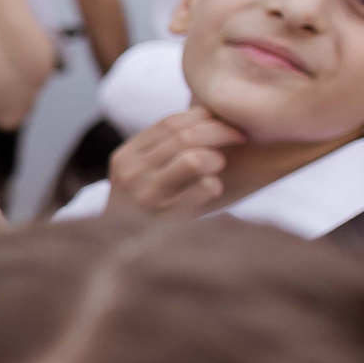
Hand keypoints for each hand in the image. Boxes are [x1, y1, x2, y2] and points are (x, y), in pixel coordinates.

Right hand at [104, 107, 249, 218]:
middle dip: (221, 131)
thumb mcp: (141, 173)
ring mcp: (147, 197)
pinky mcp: (168, 218)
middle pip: (184, 136)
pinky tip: (214, 189)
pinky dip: (216, 184)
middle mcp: (130, 174)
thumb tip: (210, 111)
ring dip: (215, 158)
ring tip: (219, 165)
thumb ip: (162, 147)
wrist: (122, 251)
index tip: (225, 120)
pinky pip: (206, 188)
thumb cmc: (144, 205)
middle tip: (240, 137)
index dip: (204, 116)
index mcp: (124, 157)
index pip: (169, 123)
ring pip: (193, 159)